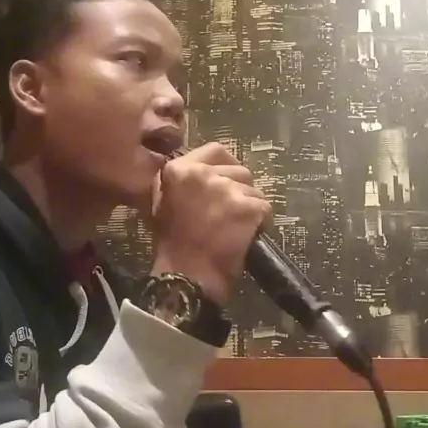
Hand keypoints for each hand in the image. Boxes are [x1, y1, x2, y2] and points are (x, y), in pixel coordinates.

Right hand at [151, 143, 271, 305]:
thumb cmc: (173, 245)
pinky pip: (264, 208)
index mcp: (178, 170)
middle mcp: (203, 173)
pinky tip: (249, 235)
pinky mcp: (247, 207)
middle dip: (240, 190)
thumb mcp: (163, 204)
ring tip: (238, 228)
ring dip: (250, 207)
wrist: (187, 276)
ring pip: (254, 190)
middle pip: (239, 171)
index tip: (228, 180)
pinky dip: (261, 222)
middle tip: (231, 213)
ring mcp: (227, 190)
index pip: (215, 151)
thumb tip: (202, 171)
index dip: (226, 165)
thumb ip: (181, 182)